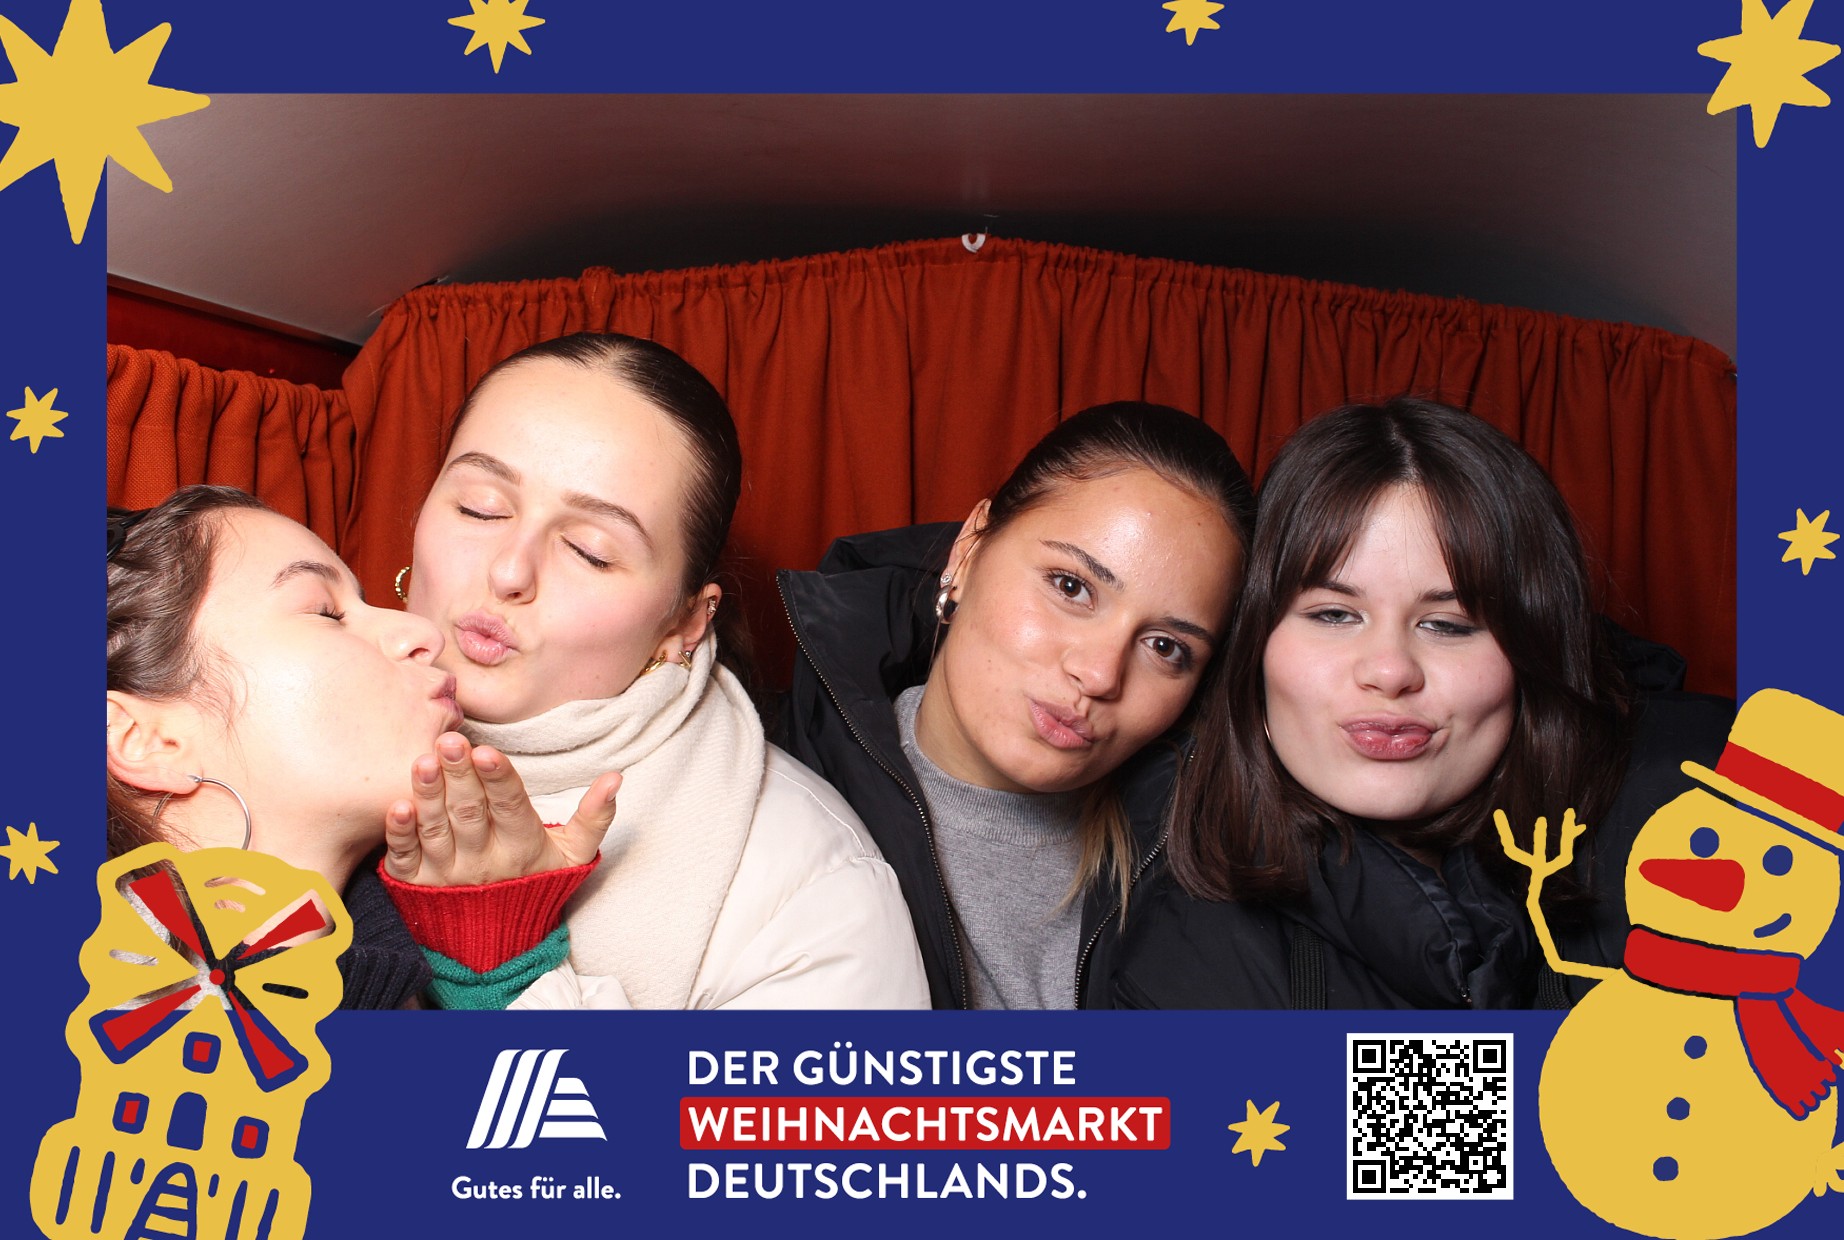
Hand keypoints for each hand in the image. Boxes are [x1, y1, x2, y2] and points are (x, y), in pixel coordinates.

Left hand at [382, 732, 620, 885]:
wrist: (497, 937)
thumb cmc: (537, 879)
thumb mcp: (574, 853)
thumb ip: (595, 816)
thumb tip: (616, 777)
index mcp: (522, 847)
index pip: (511, 808)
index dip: (498, 779)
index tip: (486, 751)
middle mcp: (483, 862)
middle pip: (470, 813)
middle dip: (460, 775)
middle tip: (450, 741)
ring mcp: (447, 874)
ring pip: (436, 830)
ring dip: (428, 795)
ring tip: (423, 762)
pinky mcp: (415, 882)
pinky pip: (405, 858)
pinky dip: (399, 834)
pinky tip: (396, 806)